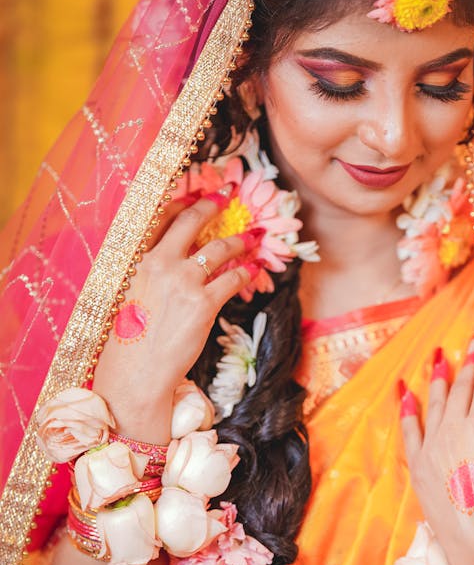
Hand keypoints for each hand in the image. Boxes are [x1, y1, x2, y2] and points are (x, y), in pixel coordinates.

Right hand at [92, 197, 261, 440]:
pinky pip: (232, 280)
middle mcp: (158, 263)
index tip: (198, 192)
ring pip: (219, 249)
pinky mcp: (203, 303)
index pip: (161, 217)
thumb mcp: (128, 295)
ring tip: (253, 237)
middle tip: (228, 196)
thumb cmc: (129, 340)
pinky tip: (254, 270)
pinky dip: (247, 272)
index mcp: (136, 259)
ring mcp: (183, 281)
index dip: (183, 201)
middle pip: (191, 220)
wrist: (135, 372)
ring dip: (239, 240)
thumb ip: (147, 273)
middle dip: (213, 204)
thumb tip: (173, 260)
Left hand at [399, 329, 473, 564]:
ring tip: (441, 356)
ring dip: (439, 376)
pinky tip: (405, 390)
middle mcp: (453, 429)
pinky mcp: (417, 464)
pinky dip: (406, 408)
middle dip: (469, 361)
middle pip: (461, 386)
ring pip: (434, 401)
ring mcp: (431, 446)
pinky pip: (409, 429)